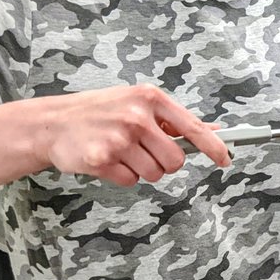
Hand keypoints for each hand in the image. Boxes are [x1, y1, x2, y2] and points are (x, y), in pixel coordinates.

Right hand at [41, 84, 228, 185]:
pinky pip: (131, 181)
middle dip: (164, 163)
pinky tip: (107, 159)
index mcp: (150, 99)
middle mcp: (136, 116)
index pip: (193, 128)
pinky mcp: (101, 158)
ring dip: (141, 169)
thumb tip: (214, 130)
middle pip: (175, 160)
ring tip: (121, 152)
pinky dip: (122, 176)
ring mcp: (119, 137)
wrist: (53, 123)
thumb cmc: (101, 112)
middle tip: (144, 152)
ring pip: (154, 173)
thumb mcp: (138, 103)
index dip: (214, 148)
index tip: (226, 159)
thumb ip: (175, 119)